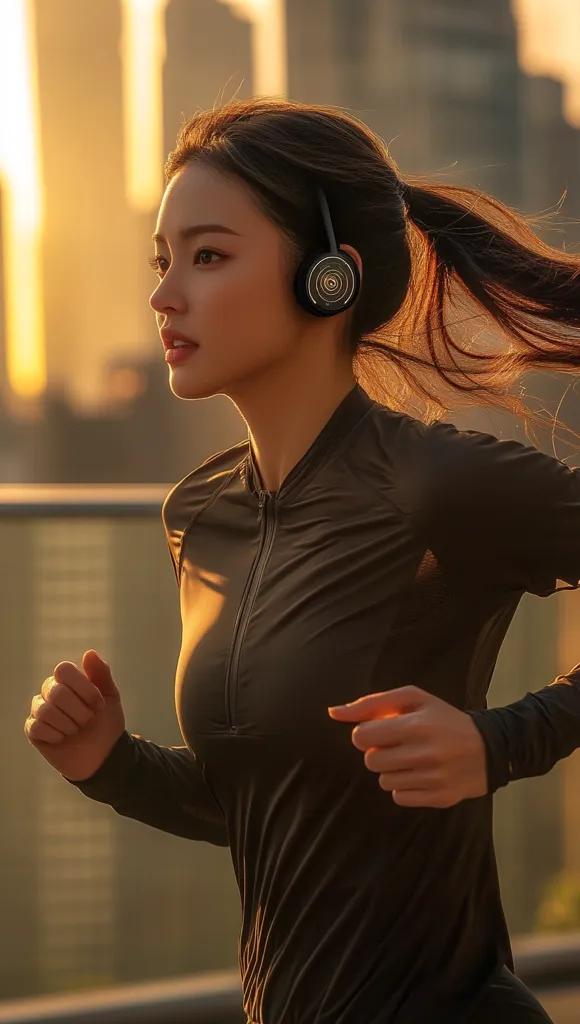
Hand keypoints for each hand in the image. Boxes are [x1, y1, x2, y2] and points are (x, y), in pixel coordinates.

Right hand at [24, 650, 125, 781]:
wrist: (104, 755)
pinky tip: (63, 739)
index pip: (63, 670)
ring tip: (76, 730)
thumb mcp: (110, 696)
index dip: (84, 688)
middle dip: (79, 711)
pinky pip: (37, 727)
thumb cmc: (106, 723)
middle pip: (56, 691)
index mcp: (68, 680)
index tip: (100, 705)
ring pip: (46, 710)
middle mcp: (50, 691)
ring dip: (69, 725)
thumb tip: (90, 652)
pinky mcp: (33, 730)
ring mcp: (39, 710)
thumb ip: (101, 673)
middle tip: (88, 721)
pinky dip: (56, 735)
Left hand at [328, 686, 487, 807]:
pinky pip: (399, 797)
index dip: (366, 733)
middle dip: (379, 752)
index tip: (381, 731)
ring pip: (384, 781)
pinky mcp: (438, 798)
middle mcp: (424, 753)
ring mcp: (432, 778)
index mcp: (416, 724)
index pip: (362, 736)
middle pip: (370, 761)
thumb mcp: (412, 699)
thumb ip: (371, 703)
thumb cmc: (443, 719)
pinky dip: (404, 787)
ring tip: (412, 759)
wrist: (489, 748)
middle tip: (398, 746)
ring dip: (392, 770)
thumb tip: (333, 713)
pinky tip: (420, 774)